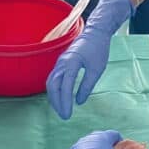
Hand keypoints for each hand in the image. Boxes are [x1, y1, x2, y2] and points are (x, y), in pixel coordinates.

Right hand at [46, 0, 132, 118]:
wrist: (95, 33)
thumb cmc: (98, 49)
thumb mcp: (97, 69)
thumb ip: (87, 86)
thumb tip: (79, 102)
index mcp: (71, 63)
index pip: (64, 86)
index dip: (65, 101)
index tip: (68, 114)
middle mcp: (61, 63)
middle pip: (53, 86)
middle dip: (57, 102)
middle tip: (64, 116)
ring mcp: (59, 62)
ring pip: (51, 83)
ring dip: (54, 97)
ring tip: (61, 109)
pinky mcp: (61, 63)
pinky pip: (53, 79)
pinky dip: (54, 90)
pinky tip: (60, 98)